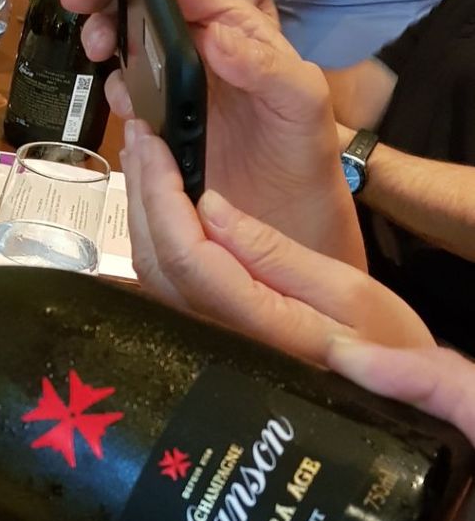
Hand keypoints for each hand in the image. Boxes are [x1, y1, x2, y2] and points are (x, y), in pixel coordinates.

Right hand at [61, 0, 364, 268]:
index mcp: (239, 38)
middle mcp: (205, 60)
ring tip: (95, 48)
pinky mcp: (163, 132)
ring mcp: (180, 95)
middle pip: (149, 13)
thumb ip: (268, 67)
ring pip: (133, 52)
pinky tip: (118, 97)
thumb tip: (217, 38)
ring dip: (107, 42)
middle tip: (80, 1)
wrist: (291, 222)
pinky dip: (116, 92)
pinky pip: (131, 101)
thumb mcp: (302, 104)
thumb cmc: (304, 156)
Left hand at [120, 120, 433, 362]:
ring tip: (144, 157)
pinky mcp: (203, 331)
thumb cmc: (376, 340)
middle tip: (141, 135)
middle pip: (156, 259)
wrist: (380, 385)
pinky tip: (158, 202)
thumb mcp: (343, 291)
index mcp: (248, 320)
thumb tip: (210, 206)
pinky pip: (162, 280)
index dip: (164, 197)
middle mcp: (212, 332)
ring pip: (151, 270)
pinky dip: (154, 234)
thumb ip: (270, 253)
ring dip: (143, 211)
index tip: (158, 144)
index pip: (184, 255)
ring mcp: (201, 336)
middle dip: (145, 194)